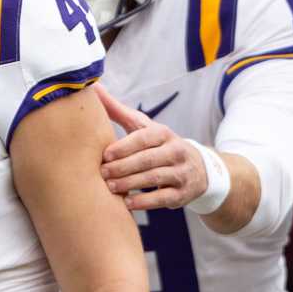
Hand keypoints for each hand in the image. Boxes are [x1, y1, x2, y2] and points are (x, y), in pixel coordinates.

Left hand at [97, 87, 209, 210]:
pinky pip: (163, 198)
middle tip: (103, 173)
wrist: (199, 169)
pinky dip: (144, 201)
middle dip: (123, 167)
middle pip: (148, 159)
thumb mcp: (145, 128)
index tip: (104, 155)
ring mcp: (182, 173)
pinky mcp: (183, 194)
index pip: (144, 138)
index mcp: (164, 134)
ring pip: (155, 178)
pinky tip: (127, 203)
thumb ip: (119, 111)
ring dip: (130, 183)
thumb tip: (93, 88)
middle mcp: (176, 151)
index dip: (124, 147)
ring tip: (110, 187)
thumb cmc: (159, 145)